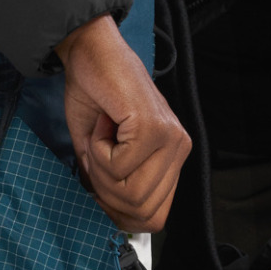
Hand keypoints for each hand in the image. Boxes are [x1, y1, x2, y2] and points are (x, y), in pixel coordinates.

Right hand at [55, 15, 189, 231]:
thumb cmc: (95, 94)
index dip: (120, 216)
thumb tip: (105, 218)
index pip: (156, 217)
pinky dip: (97, 150)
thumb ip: (108, 185)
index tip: (98, 193)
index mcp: (171, 157)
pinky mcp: (153, 127)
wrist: (91, 52)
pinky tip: (103, 123)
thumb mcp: (100, 152)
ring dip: (101, 172)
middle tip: (95, 158)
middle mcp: (179, 148)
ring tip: (100, 137)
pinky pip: (120, 166)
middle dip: (106, 194)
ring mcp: (170, 138)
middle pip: (143, 212)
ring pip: (132, 194)